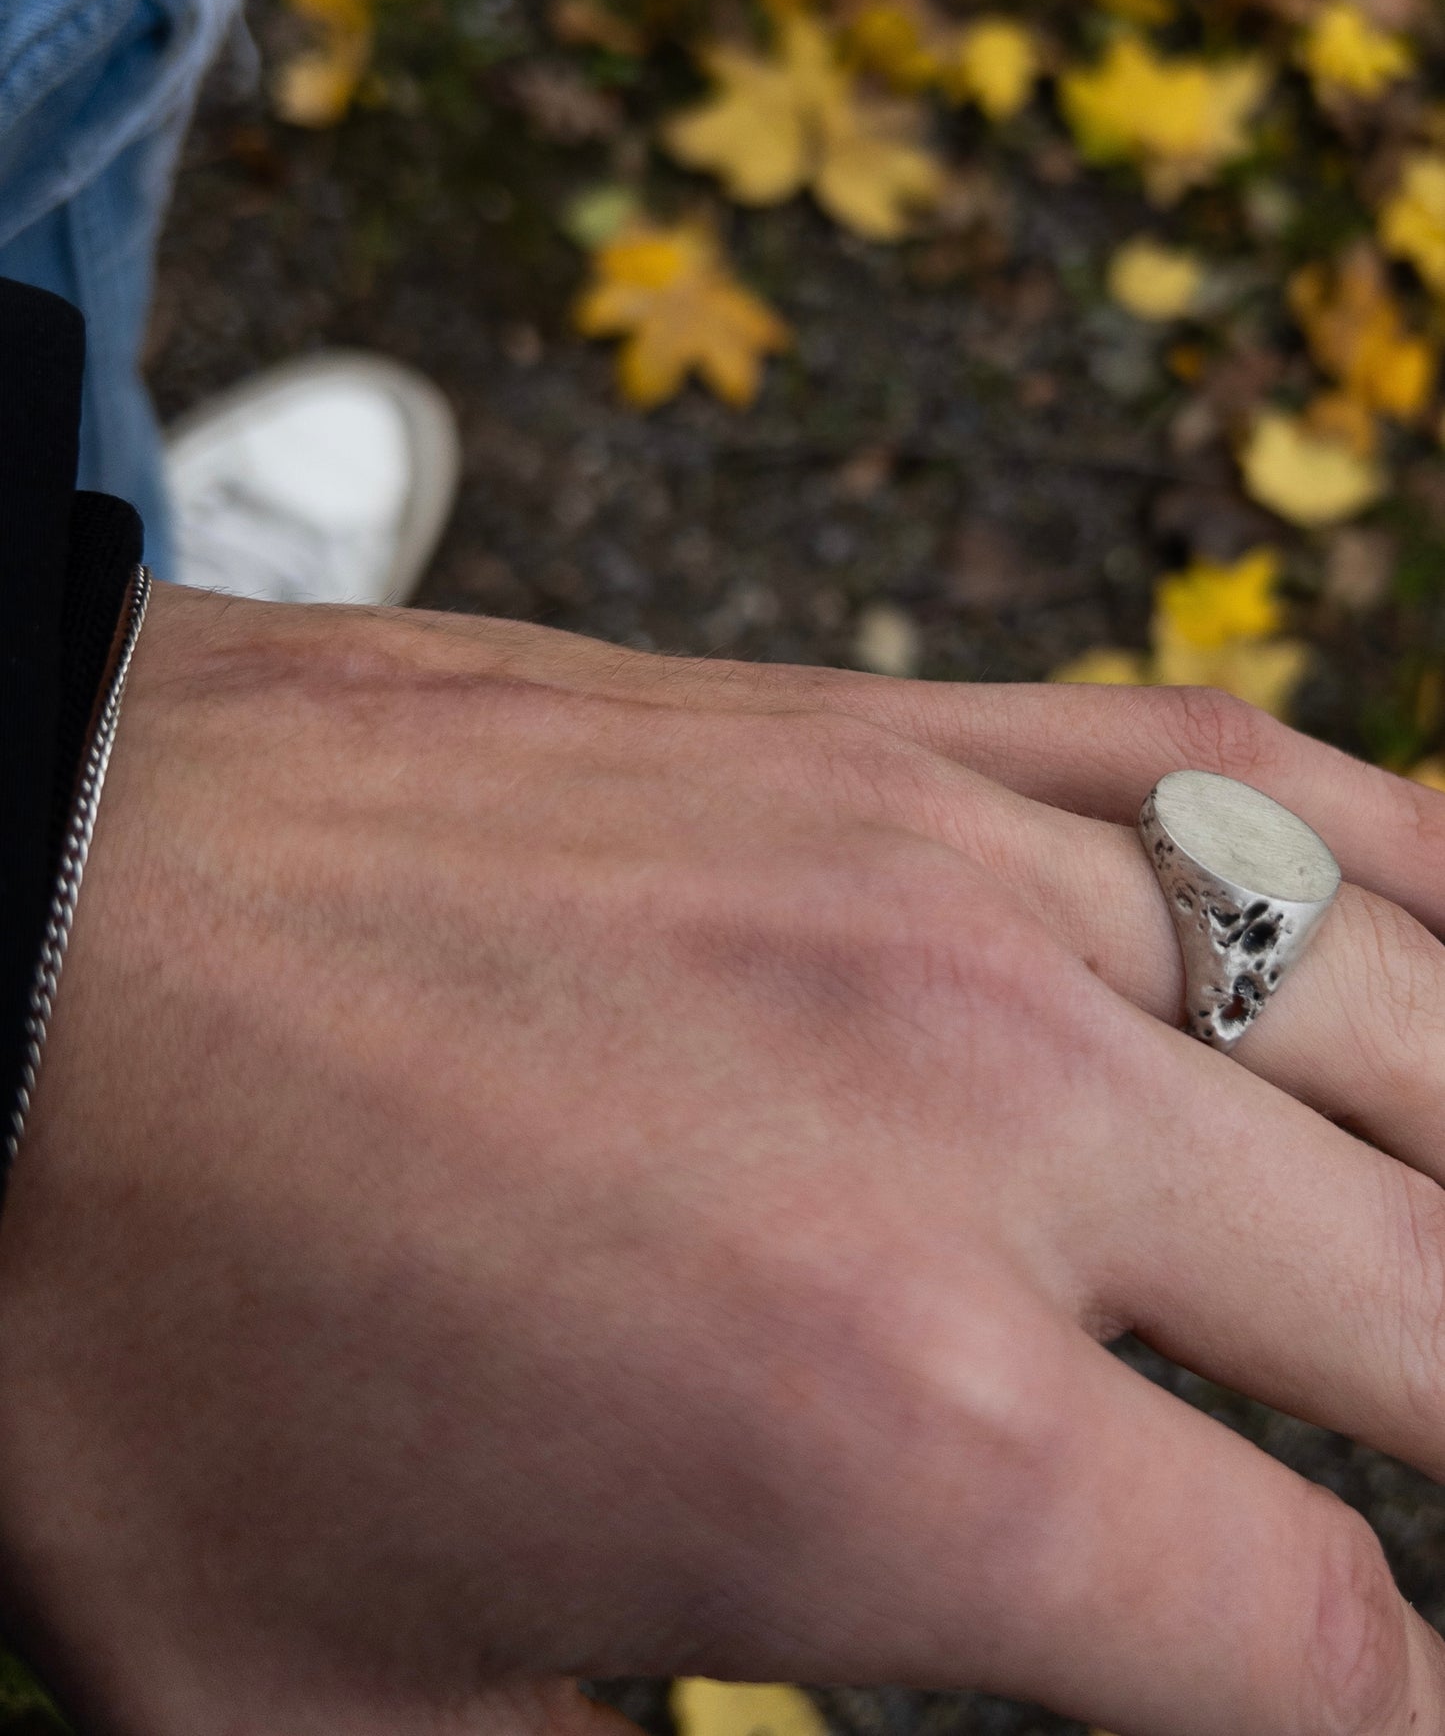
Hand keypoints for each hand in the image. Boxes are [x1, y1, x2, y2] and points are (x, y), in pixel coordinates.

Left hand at [3, 583, 1444, 1735]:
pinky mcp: (886, 737)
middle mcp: (994, 1124)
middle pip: (1433, 1323)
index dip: (1377, 1713)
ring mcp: (960, 881)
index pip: (1318, 1643)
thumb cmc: (136, 1320)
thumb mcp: (355, 1712)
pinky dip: (1412, 869)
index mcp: (896, 1438)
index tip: (1354, 1704)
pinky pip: (1248, 785)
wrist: (2, 914)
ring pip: (1404, 1029)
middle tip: (1425, 1511)